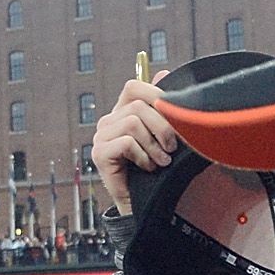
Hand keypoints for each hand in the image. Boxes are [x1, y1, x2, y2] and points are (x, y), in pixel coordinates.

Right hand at [89, 77, 180, 213]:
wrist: (146, 202)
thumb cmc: (158, 167)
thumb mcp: (165, 133)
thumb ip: (162, 106)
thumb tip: (164, 72)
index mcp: (122, 112)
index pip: (133, 87)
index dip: (155, 94)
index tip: (174, 115)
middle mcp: (108, 121)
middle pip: (137, 105)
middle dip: (162, 126)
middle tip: (172, 147)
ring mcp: (101, 137)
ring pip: (133, 122)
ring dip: (153, 144)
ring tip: (161, 160)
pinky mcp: (99, 154)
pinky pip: (127, 142)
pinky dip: (143, 156)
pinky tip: (148, 168)